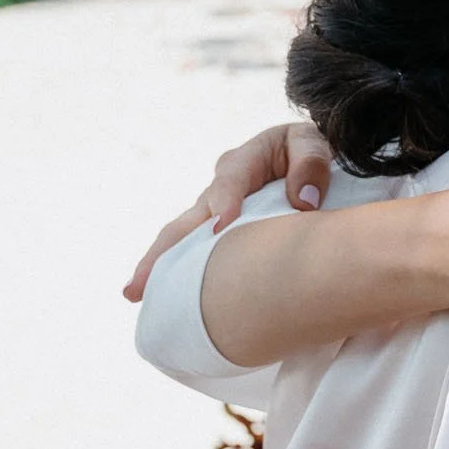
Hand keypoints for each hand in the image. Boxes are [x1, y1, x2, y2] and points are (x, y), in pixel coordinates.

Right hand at [124, 121, 333, 300]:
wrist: (311, 163)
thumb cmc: (309, 151)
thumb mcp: (313, 144)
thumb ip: (310, 164)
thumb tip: (304, 201)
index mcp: (244, 162)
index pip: (229, 183)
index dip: (225, 202)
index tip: (223, 225)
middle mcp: (221, 191)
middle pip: (187, 222)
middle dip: (162, 252)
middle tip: (139, 282)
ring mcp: (216, 216)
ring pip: (184, 244)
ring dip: (161, 270)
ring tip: (136, 295)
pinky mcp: (222, 236)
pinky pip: (201, 257)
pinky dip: (186, 278)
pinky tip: (172, 304)